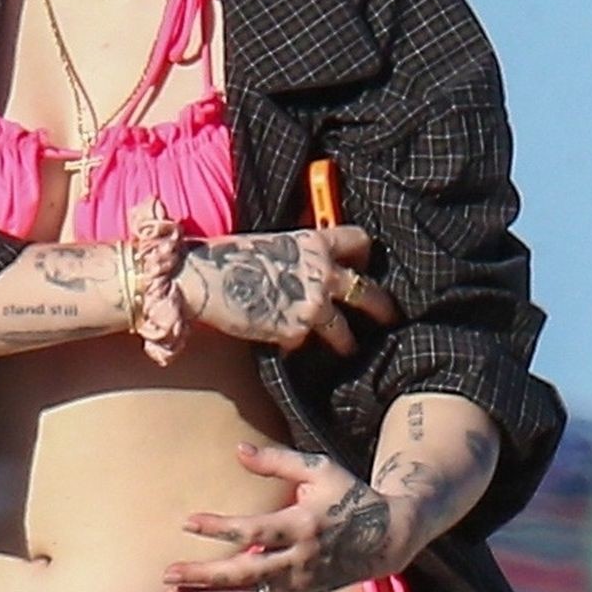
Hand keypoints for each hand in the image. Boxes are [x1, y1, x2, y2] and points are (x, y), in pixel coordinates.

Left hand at [161, 440, 421, 591]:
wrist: (387, 538)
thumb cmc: (348, 495)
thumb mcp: (320, 469)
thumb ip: (278, 460)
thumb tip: (238, 449)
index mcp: (304, 525)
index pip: (255, 531)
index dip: (220, 528)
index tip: (188, 522)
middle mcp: (300, 560)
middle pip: (246, 574)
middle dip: (205, 576)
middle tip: (168, 573)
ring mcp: (299, 583)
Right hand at [179, 226, 397, 354]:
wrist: (201, 279)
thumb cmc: (226, 257)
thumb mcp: (271, 244)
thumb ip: (297, 256)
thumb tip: (305, 269)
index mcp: (315, 243)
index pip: (359, 240)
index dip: (365, 252)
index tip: (366, 262)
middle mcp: (321, 273)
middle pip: (368, 291)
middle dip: (382, 307)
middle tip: (390, 317)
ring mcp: (311, 305)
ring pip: (345, 331)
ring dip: (348, 343)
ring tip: (349, 350)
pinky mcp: (294, 332)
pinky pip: (304, 344)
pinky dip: (298, 347)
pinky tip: (292, 349)